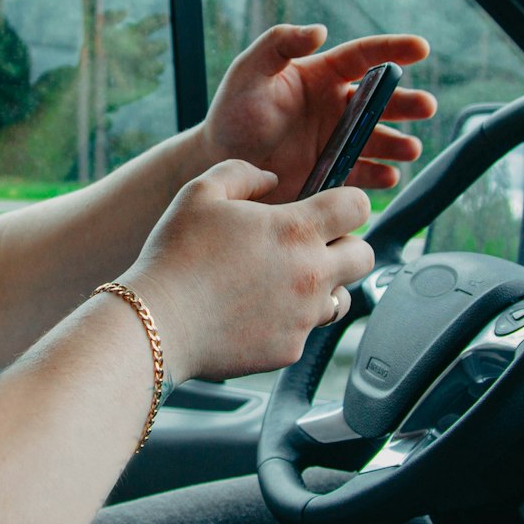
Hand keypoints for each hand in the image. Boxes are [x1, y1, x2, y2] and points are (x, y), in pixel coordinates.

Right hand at [122, 159, 374, 383]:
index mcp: (296, 230)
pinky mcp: (290, 349)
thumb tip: (270, 178)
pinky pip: (306, 332)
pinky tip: (256, 314)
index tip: (330, 210)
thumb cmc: (176, 255)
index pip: (359, 206)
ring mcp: (304, 316)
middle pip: (365, 256)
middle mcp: (311, 273)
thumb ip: (242, 174)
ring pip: (342, 299)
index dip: (349, 204)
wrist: (158, 323)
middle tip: (312, 248)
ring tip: (285, 284)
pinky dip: (290, 322)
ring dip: (324, 288)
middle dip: (346, 247)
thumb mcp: (201, 193)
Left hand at [198, 24, 435, 202]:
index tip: (421, 48)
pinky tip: (388, 176)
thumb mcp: (249, 70)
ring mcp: (336, 143)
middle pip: (381, 102)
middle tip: (426, 108)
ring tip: (410, 149)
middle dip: (407, 104)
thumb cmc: (233, 111)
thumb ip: (279, 43)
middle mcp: (336, 108)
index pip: (365, 57)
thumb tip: (319, 30)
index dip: (394, 50)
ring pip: (378, 141)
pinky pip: (362, 175)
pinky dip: (378, 177)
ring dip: (398, 144)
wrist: (219, 162)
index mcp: (322, 76)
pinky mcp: (331, 174)